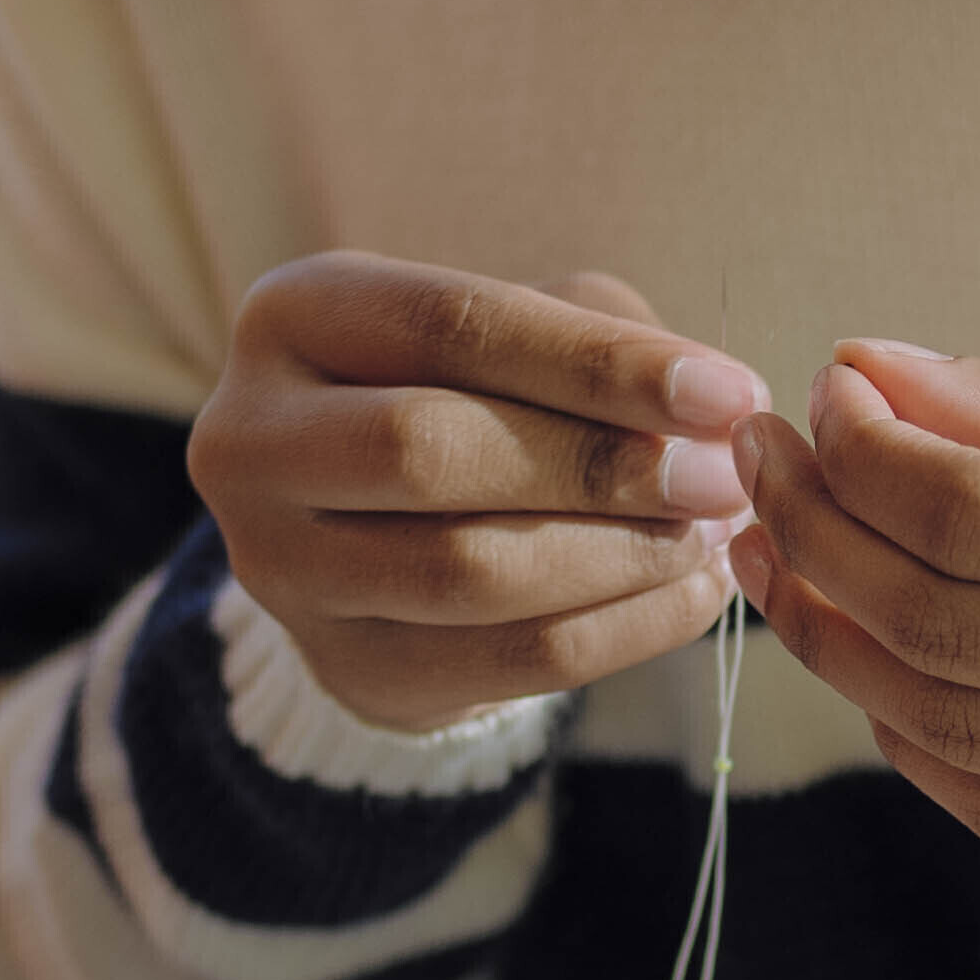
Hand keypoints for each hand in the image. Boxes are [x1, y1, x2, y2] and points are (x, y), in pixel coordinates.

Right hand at [193, 256, 762, 732]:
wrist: (367, 533)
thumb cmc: (462, 396)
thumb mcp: (511, 335)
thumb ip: (597, 339)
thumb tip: (708, 408)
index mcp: (292, 315)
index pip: (453, 325)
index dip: (599, 361)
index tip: (728, 392)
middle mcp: (252, 439)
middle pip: (431, 452)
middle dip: (601, 466)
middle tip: (722, 477)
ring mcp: (282, 567)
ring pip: (467, 571)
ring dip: (619, 556)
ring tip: (712, 535)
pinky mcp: (344, 665)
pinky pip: (507, 659)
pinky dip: (623, 630)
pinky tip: (692, 596)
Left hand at [734, 343, 979, 928]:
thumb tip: (866, 378)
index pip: (973, 514)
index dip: (858, 459)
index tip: (812, 405)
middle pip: (942, 627)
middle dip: (822, 540)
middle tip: (768, 476)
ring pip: (955, 733)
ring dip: (849, 646)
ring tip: (801, 569)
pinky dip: (930, 745)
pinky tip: (896, 674)